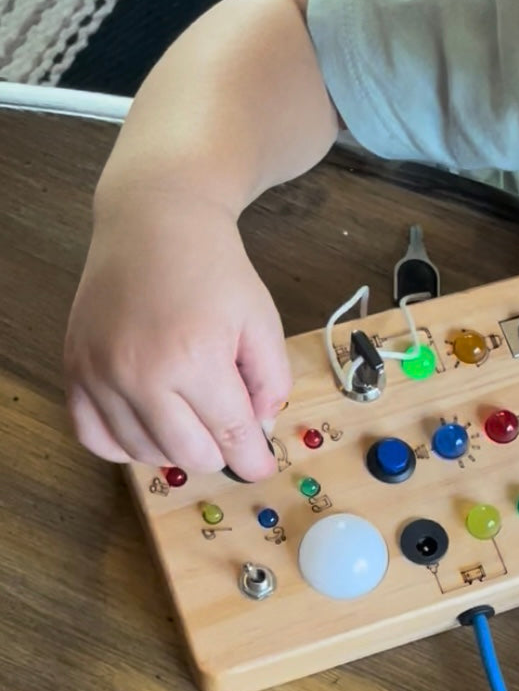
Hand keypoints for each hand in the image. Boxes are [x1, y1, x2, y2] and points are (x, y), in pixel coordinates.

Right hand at [64, 187, 289, 480]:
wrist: (153, 224)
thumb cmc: (215, 271)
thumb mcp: (263, 322)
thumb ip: (271, 383)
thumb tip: (256, 432)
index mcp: (195, 359)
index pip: (231, 436)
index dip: (254, 459)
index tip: (262, 467)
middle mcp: (139, 373)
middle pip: (188, 455)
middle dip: (220, 451)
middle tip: (230, 431)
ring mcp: (99, 373)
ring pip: (143, 454)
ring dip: (176, 448)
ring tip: (193, 417)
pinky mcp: (74, 369)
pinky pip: (94, 438)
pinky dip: (125, 445)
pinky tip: (150, 426)